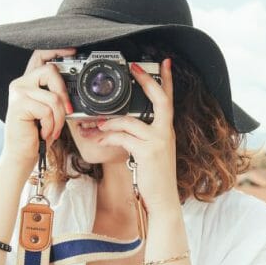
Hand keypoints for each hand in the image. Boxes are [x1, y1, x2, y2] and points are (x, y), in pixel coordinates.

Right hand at [0, 48, 75, 170]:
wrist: (22, 154)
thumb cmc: (36, 133)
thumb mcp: (49, 111)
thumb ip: (56, 96)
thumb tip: (74, 90)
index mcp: (28, 82)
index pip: (40, 56)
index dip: (56, 51)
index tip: (72, 51)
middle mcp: (20, 83)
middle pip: (50, 71)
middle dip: (64, 94)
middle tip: (66, 112)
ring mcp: (18, 92)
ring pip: (53, 97)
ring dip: (58, 119)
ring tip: (52, 130)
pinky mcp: (19, 104)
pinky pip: (47, 110)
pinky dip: (51, 125)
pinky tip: (43, 132)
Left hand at [94, 58, 179, 211]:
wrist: (163, 201)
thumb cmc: (155, 178)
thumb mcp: (151, 153)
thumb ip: (142, 137)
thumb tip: (120, 125)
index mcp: (167, 131)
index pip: (169, 100)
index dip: (167, 80)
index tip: (165, 63)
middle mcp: (166, 133)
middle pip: (160, 99)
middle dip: (146, 81)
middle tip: (134, 67)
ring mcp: (159, 141)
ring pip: (130, 121)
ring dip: (109, 122)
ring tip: (95, 125)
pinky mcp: (147, 152)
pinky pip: (123, 137)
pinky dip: (107, 136)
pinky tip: (98, 138)